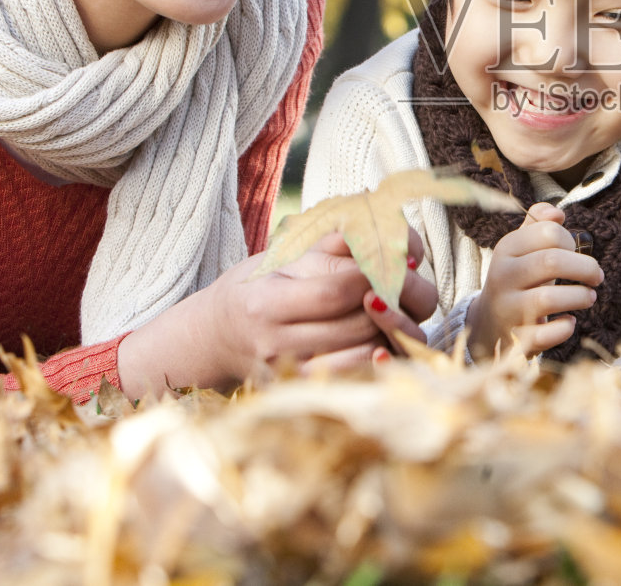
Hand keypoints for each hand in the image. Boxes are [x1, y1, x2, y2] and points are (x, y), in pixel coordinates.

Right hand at [118, 229, 436, 393]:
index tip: (395, 258)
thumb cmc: (258, 285)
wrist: (215, 336)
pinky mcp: (301, 390)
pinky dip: (378, 355)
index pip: (337, 289)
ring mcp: (289, 372)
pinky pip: (356, 375)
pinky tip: (383, 336)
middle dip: (392, 299)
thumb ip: (335, 242)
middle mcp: (275, 342)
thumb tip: (387, 231)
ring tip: (395, 306)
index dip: (375, 272)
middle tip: (406, 282)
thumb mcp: (286, 255)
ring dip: (390, 328)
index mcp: (267, 301)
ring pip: (363, 352)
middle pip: (356, 323)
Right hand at [466, 202, 602, 359]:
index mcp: (506, 249)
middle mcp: (503, 277)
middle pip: (551, 262)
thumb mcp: (520, 247)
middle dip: (585, 268)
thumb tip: (558, 213)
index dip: (572, 241)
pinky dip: (565, 328)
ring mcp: (508, 309)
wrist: (489, 324)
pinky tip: (569, 322)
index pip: (548, 233)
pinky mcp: (518, 338)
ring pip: (548, 298)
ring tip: (589, 297)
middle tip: (596, 276)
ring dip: (580, 296)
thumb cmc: (517, 278)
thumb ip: (538, 224)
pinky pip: (546, 334)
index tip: (577, 251)